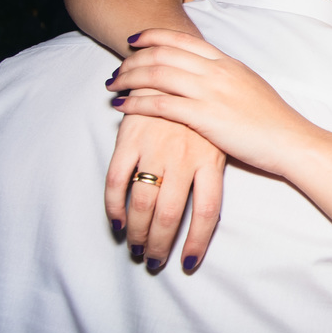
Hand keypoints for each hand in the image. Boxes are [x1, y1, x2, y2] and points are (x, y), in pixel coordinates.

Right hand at [105, 109, 224, 270]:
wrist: (174, 69)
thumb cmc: (201, 112)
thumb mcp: (218, 139)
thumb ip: (211, 174)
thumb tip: (207, 218)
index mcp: (211, 161)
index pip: (207, 213)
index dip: (195, 242)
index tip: (186, 263)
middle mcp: (184, 157)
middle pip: (171, 214)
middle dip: (159, 244)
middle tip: (152, 260)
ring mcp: (155, 147)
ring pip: (143, 203)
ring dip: (136, 231)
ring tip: (134, 247)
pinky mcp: (130, 138)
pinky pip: (117, 181)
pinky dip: (113, 206)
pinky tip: (116, 221)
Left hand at [106, 29, 314, 185]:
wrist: (291, 141)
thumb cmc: (274, 121)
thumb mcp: (250, 87)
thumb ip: (227, 78)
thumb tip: (209, 76)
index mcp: (227, 62)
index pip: (182, 39)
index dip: (152, 36)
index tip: (134, 41)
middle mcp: (217, 71)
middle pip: (163, 53)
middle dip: (133, 59)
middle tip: (117, 70)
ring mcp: (211, 92)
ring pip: (157, 74)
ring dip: (129, 78)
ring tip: (113, 87)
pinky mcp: (205, 117)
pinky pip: (160, 104)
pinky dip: (136, 103)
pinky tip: (123, 107)